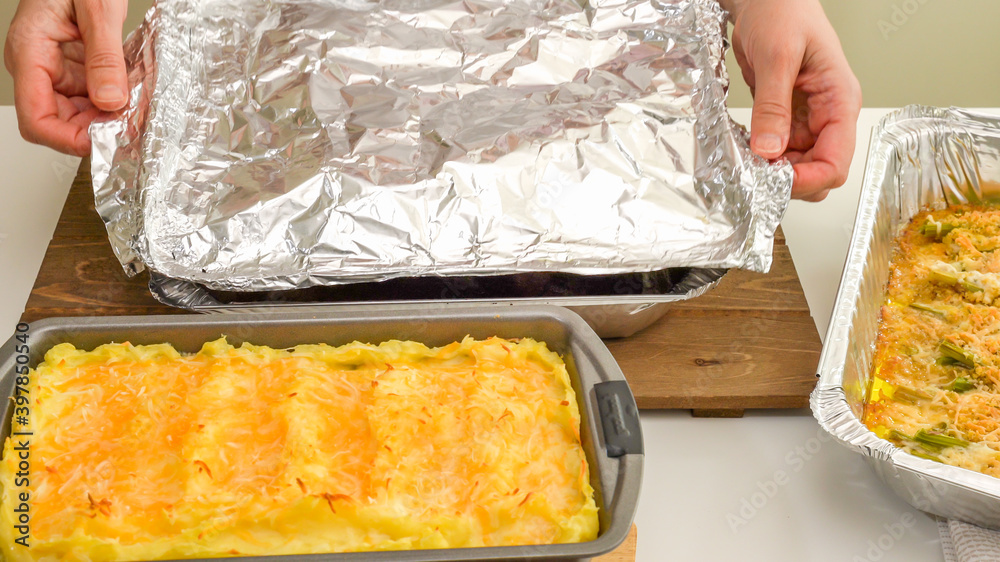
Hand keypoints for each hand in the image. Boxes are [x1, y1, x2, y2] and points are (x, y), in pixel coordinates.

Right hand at [5, 0, 128, 155]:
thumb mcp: (97, 9)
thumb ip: (104, 56)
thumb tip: (110, 101)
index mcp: (29, 53)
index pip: (36, 119)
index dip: (68, 140)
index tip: (104, 143)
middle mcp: (39, 65)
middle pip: (60, 122)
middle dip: (96, 130)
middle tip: (134, 128)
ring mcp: (57, 67)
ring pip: (80, 112)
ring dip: (109, 117)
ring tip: (139, 113)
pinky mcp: (76, 64)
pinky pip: (93, 93)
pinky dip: (115, 99)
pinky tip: (135, 97)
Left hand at [720, 0, 861, 200]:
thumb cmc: (784, 11)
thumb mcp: (777, 57)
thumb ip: (773, 106)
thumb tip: (769, 151)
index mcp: (840, 100)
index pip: (837, 161)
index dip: (808, 181)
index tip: (775, 183)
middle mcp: (827, 115)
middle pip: (819, 171)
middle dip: (789, 181)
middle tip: (754, 178)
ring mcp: (807, 118)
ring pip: (798, 166)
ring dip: (773, 173)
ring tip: (746, 166)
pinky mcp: (786, 117)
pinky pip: (779, 150)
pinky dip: (763, 158)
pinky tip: (745, 154)